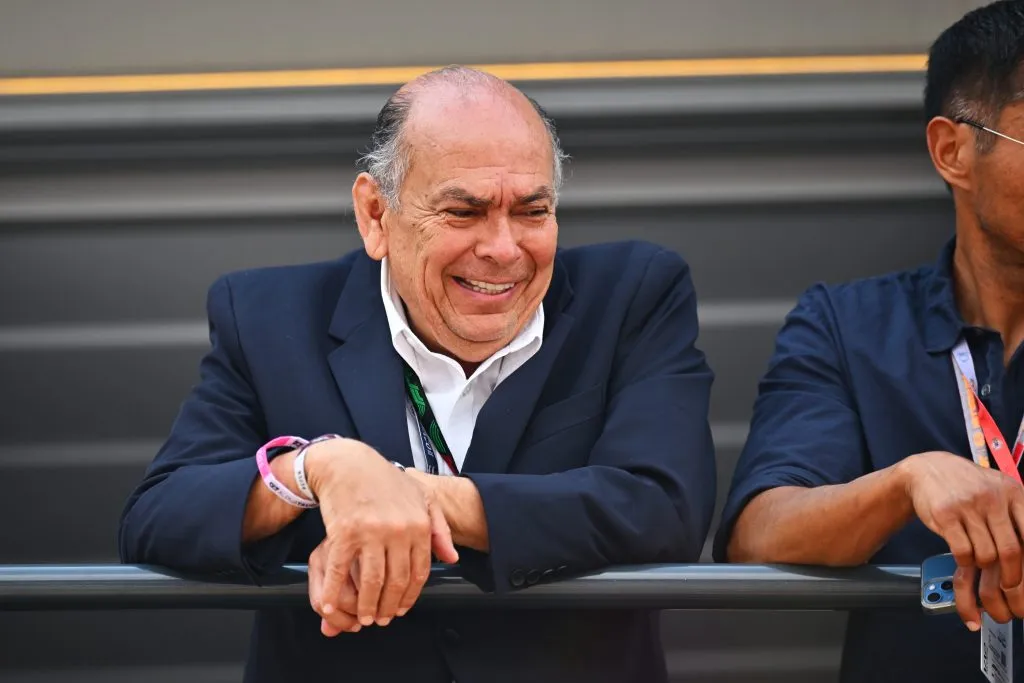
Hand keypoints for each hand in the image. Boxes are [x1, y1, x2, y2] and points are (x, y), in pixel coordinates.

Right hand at [305, 439, 457, 627]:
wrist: (349, 463)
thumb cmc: (386, 481)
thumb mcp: (421, 498)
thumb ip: (439, 529)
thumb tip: (452, 559)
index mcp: (418, 524)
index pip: (419, 572)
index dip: (410, 597)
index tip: (401, 610)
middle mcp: (398, 530)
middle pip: (397, 581)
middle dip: (389, 607)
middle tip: (381, 620)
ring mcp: (370, 532)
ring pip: (372, 582)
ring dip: (367, 606)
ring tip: (364, 618)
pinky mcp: (343, 533)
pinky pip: (341, 571)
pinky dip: (334, 592)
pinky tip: (331, 606)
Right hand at [902, 451, 1023, 627]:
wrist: (927, 470)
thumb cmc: (968, 486)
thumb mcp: (999, 491)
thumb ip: (1017, 516)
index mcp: (1013, 492)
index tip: (1023, 580)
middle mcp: (993, 497)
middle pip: (1010, 550)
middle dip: (1011, 578)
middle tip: (1007, 588)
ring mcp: (967, 505)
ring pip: (985, 554)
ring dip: (984, 566)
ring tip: (980, 564)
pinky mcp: (945, 515)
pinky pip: (962, 551)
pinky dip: (965, 561)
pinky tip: (964, 557)